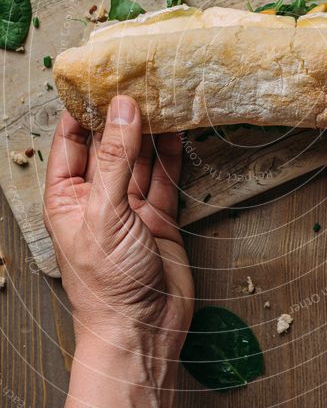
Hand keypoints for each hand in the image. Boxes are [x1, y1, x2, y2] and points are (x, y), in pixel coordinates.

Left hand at [44, 96, 193, 357]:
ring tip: (163, 94)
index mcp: (66, 196)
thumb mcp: (104, 214)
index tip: (102, 75)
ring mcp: (128, 208)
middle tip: (140, 77)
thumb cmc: (106, 285)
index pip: (71, 139)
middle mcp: (96, 197)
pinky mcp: (158, 218)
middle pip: (108, 143)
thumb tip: (122, 110)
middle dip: (122, 112)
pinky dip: (173, 154)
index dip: (83, 107)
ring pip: (140, 157)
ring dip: (151, 129)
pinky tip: (178, 129)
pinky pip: (165, 178)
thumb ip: (114, 160)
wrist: (142, 333)